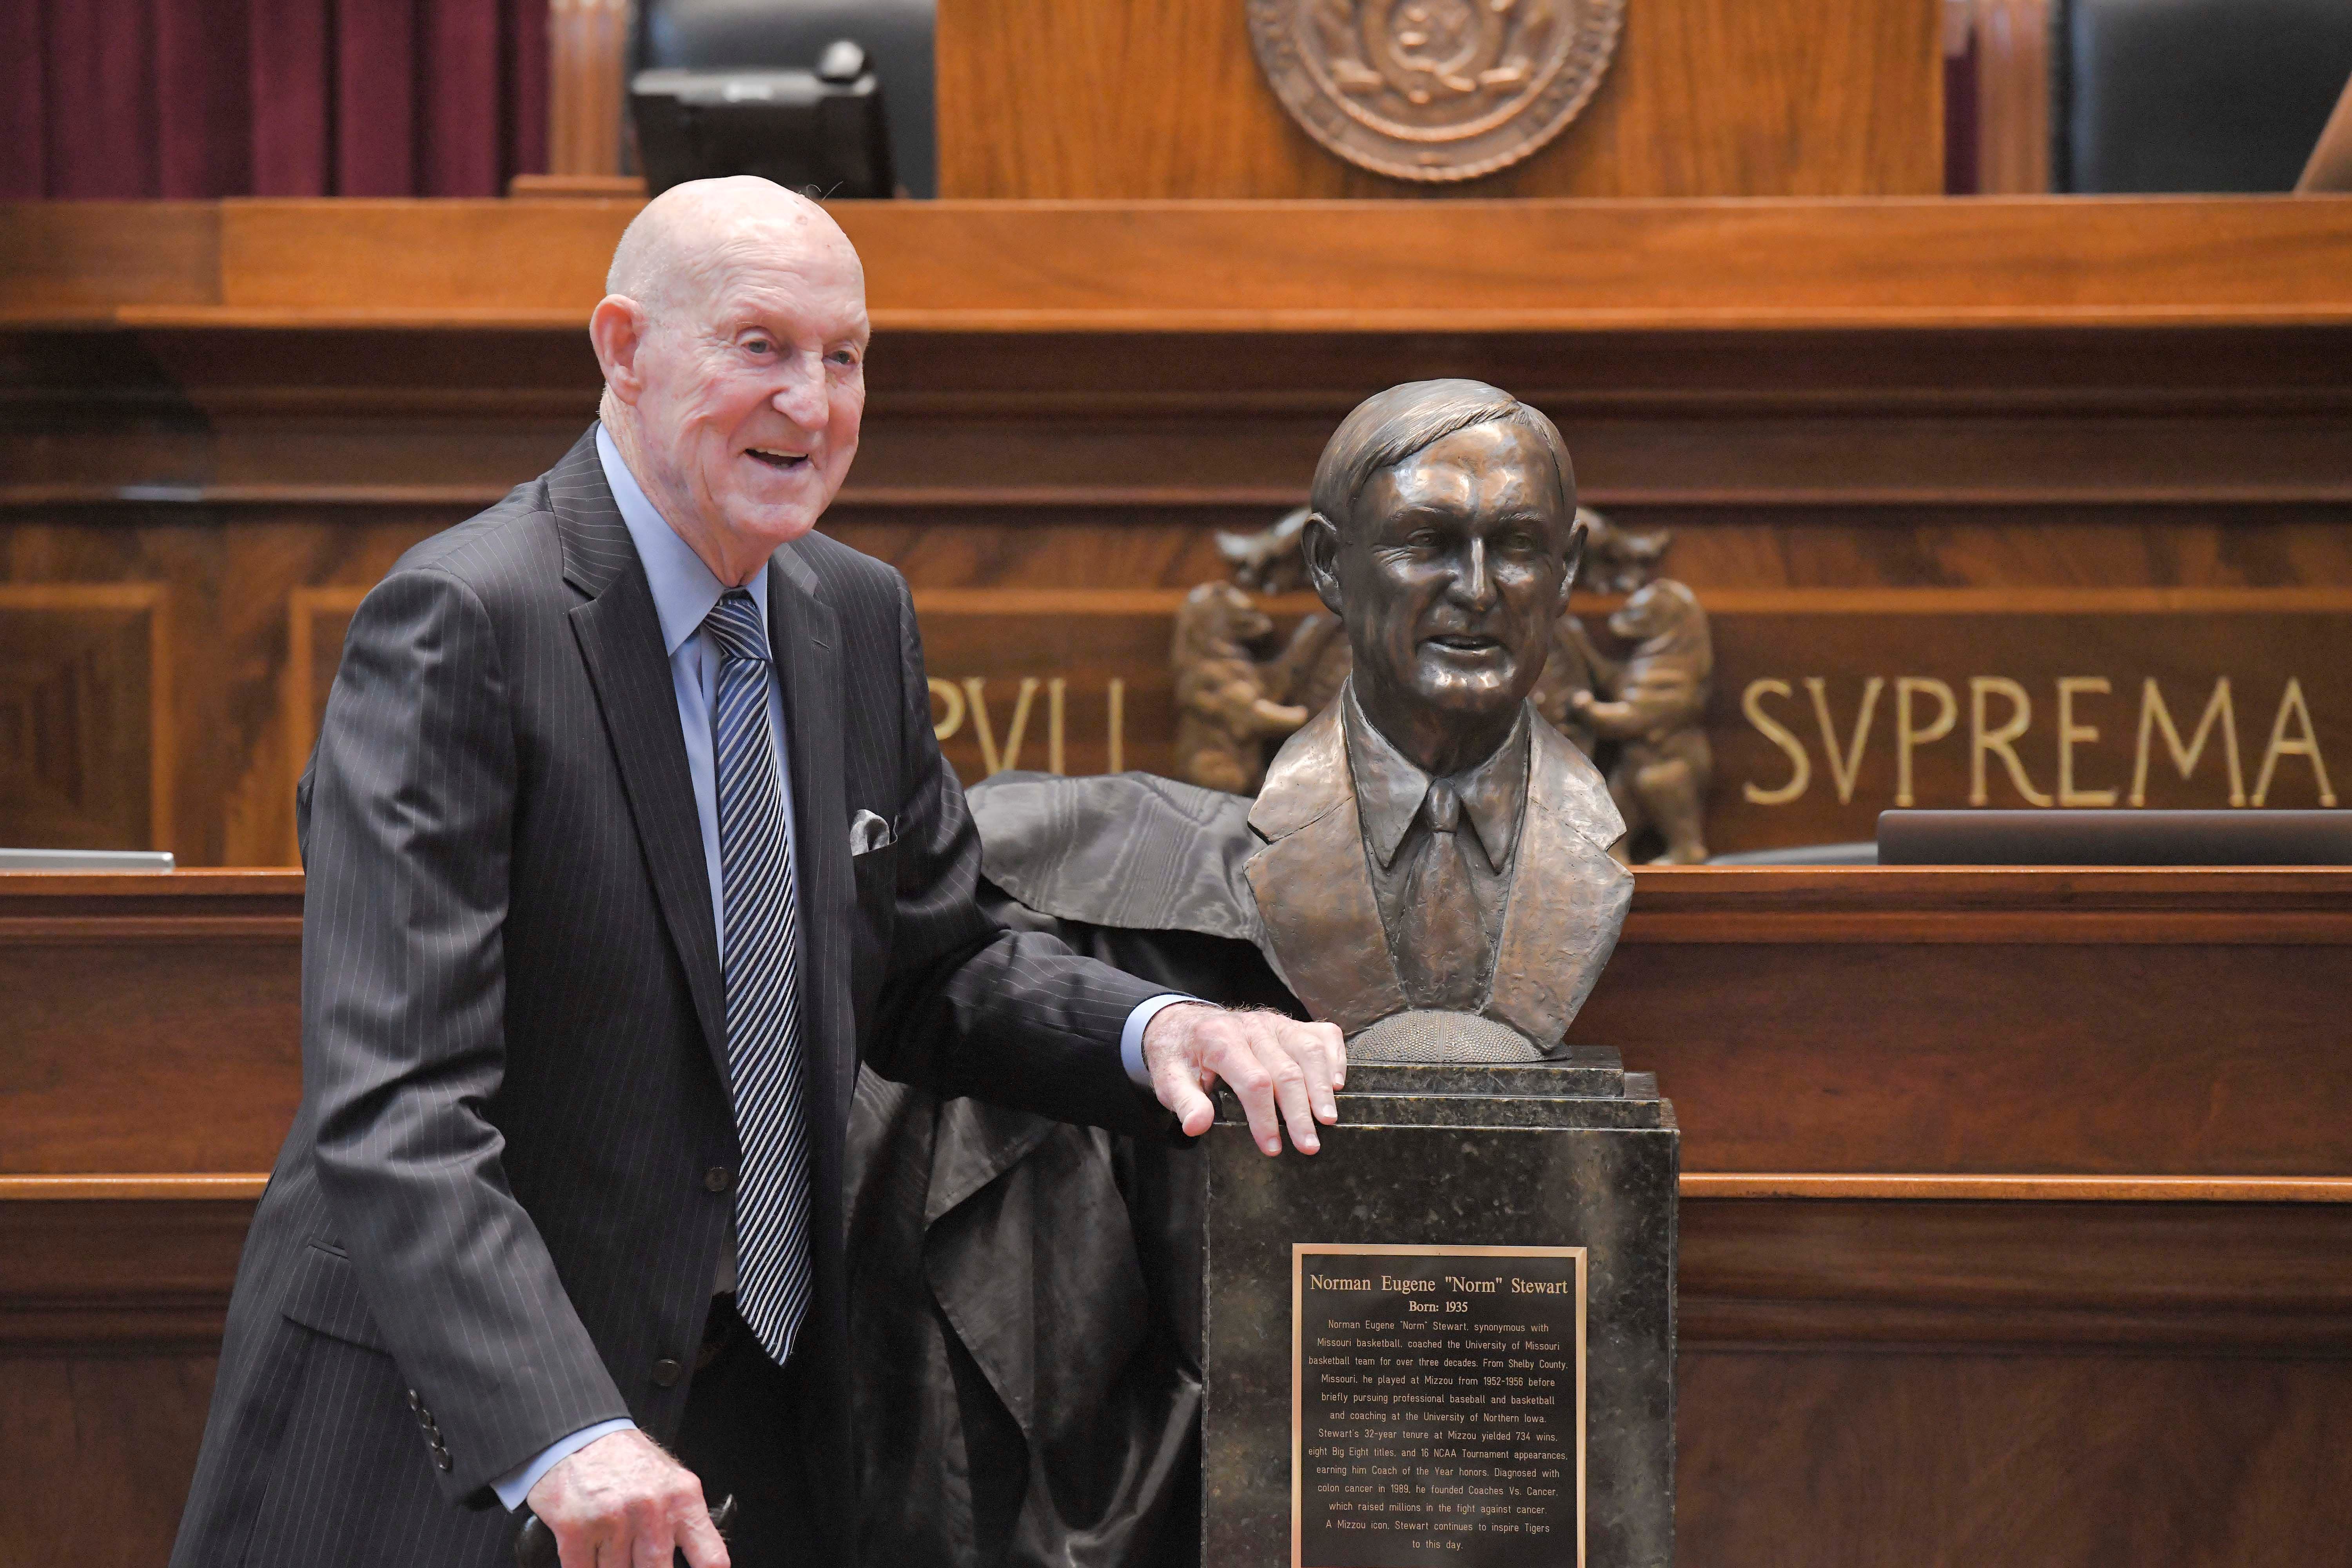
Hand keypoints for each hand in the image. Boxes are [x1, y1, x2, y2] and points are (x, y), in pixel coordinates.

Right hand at [525, 1428, 727, 1567]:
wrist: (577, 1436)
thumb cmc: (625, 1462)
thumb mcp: (670, 1482)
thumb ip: (684, 1522)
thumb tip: (693, 1564)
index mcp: (682, 1498)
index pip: (710, 1559)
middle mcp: (651, 1509)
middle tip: (637, 1558)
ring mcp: (613, 1520)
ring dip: (612, 1565)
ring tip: (610, 1544)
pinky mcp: (576, 1529)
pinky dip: (586, 1567)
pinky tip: (590, 1552)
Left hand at [1143, 1003, 1344, 1154]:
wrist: (1185, 1025)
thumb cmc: (1181, 1056)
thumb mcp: (1168, 1079)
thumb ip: (1184, 1101)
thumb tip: (1197, 1126)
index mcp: (1220, 1039)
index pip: (1253, 1081)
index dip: (1265, 1117)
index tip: (1272, 1147)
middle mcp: (1252, 1026)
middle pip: (1286, 1071)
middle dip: (1299, 1112)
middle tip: (1309, 1146)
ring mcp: (1275, 1023)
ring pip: (1309, 1052)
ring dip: (1321, 1088)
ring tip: (1328, 1120)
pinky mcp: (1291, 1024)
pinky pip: (1322, 1035)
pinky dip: (1335, 1058)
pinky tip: (1337, 1085)